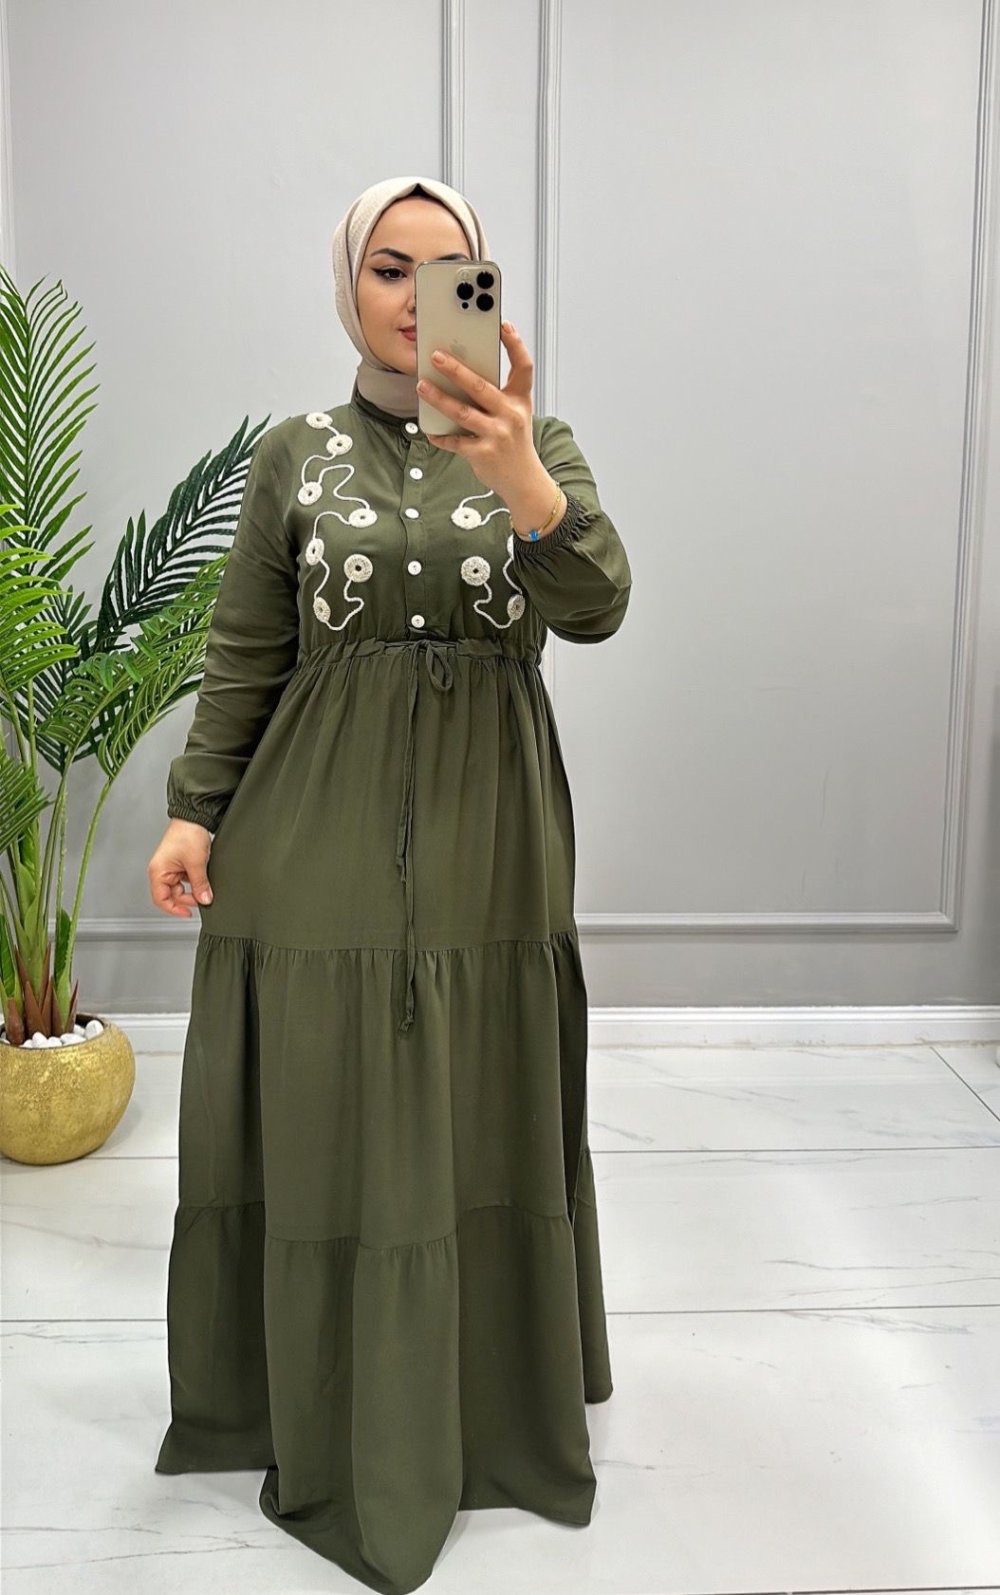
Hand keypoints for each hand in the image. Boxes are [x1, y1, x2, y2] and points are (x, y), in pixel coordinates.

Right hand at [148, 819, 213, 916]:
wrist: (195, 818)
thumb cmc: (187, 834)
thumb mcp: (196, 863)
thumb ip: (200, 885)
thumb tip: (204, 900)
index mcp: (158, 871)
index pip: (161, 899)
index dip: (174, 909)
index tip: (188, 913)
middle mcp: (162, 870)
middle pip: (173, 895)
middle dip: (188, 898)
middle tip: (203, 898)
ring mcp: (171, 867)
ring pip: (181, 887)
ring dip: (193, 889)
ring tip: (204, 884)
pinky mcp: (180, 863)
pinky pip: (186, 879)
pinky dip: (195, 881)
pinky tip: (203, 877)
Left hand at [417, 322, 539, 500]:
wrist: (525, 481)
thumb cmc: (515, 443)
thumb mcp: (515, 415)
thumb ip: (496, 396)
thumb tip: (461, 375)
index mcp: (520, 401)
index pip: (523, 367)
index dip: (515, 344)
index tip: (502, 326)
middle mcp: (511, 415)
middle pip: (481, 386)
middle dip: (456, 370)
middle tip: (436, 356)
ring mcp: (497, 435)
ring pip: (462, 412)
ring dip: (439, 398)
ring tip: (422, 386)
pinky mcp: (483, 453)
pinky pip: (455, 441)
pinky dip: (441, 436)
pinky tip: (430, 431)